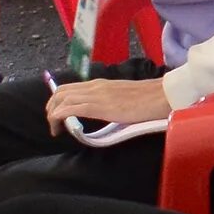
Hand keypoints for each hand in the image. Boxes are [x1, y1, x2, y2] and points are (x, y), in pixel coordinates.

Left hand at [44, 75, 166, 133]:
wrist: (163, 95)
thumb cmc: (149, 99)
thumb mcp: (123, 98)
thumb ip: (110, 103)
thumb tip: (103, 114)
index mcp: (100, 84)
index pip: (69, 88)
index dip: (58, 101)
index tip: (59, 117)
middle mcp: (95, 86)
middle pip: (60, 92)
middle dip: (51, 108)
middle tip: (54, 125)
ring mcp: (97, 95)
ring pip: (62, 99)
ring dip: (53, 114)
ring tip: (55, 129)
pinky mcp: (100, 106)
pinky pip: (71, 108)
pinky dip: (60, 116)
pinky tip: (60, 126)